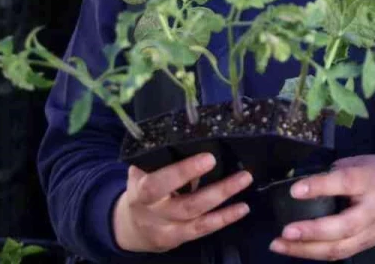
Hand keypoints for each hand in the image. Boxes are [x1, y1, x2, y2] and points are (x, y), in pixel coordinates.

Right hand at [112, 153, 251, 252]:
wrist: (130, 227)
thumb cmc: (142, 189)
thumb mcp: (142, 172)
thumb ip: (159, 159)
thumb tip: (193, 136)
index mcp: (140, 191)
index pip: (157, 184)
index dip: (183, 172)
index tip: (209, 158)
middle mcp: (154, 213)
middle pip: (185, 205)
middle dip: (216, 190)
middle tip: (242, 174)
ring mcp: (166, 228)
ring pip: (197, 217)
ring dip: (224, 199)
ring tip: (245, 181)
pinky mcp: (177, 239)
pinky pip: (201, 229)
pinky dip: (223, 218)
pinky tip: (241, 208)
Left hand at [270, 155, 374, 260]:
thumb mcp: (361, 161)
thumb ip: (336, 172)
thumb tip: (304, 185)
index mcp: (372, 180)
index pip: (345, 183)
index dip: (320, 187)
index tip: (294, 191)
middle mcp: (374, 209)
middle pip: (343, 226)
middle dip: (312, 231)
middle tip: (286, 231)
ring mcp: (372, 231)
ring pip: (339, 248)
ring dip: (307, 250)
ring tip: (280, 245)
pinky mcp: (367, 245)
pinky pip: (340, 254)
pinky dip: (315, 254)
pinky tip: (296, 249)